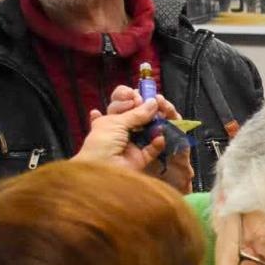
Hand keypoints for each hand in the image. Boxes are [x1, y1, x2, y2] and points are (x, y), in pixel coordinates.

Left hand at [77, 85, 193, 193]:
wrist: (101, 169)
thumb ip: (137, 113)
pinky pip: (152, 149)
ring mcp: (131, 146)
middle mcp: (121, 132)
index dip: (132, 100)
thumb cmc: (102, 142)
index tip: (141, 95)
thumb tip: (153, 102)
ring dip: (155, 125)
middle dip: (147, 111)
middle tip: (158, 105)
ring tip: (163, 118)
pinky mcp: (140, 159)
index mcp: (110, 121)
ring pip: (147, 132)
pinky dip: (158, 143)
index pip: (123, 106)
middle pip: (138, 118)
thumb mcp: (117, 122)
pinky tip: (160, 137)